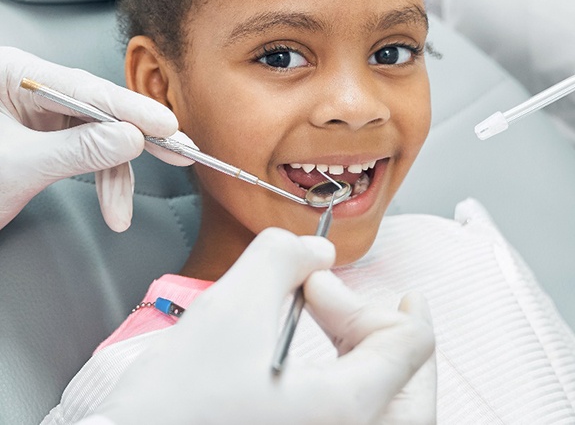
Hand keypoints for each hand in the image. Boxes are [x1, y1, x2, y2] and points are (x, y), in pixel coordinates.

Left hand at [0, 47, 192, 231]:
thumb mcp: (18, 166)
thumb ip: (78, 150)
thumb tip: (132, 139)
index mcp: (13, 73)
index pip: (84, 87)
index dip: (130, 109)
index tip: (166, 126)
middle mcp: (33, 86)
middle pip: (98, 108)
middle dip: (137, 139)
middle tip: (180, 151)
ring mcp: (43, 112)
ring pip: (99, 135)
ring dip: (116, 175)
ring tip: (122, 209)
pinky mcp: (52, 135)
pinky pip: (90, 152)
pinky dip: (104, 180)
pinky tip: (113, 204)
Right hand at [95, 229, 435, 424]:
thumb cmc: (178, 398)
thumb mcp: (232, 306)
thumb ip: (283, 257)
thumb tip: (318, 253)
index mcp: (347, 409)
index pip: (412, 346)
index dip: (381, 300)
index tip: (329, 285)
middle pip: (405, 376)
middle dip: (370, 322)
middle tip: (324, 295)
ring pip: (381, 397)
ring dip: (359, 346)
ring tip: (318, 316)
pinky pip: (351, 408)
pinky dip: (343, 372)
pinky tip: (304, 350)